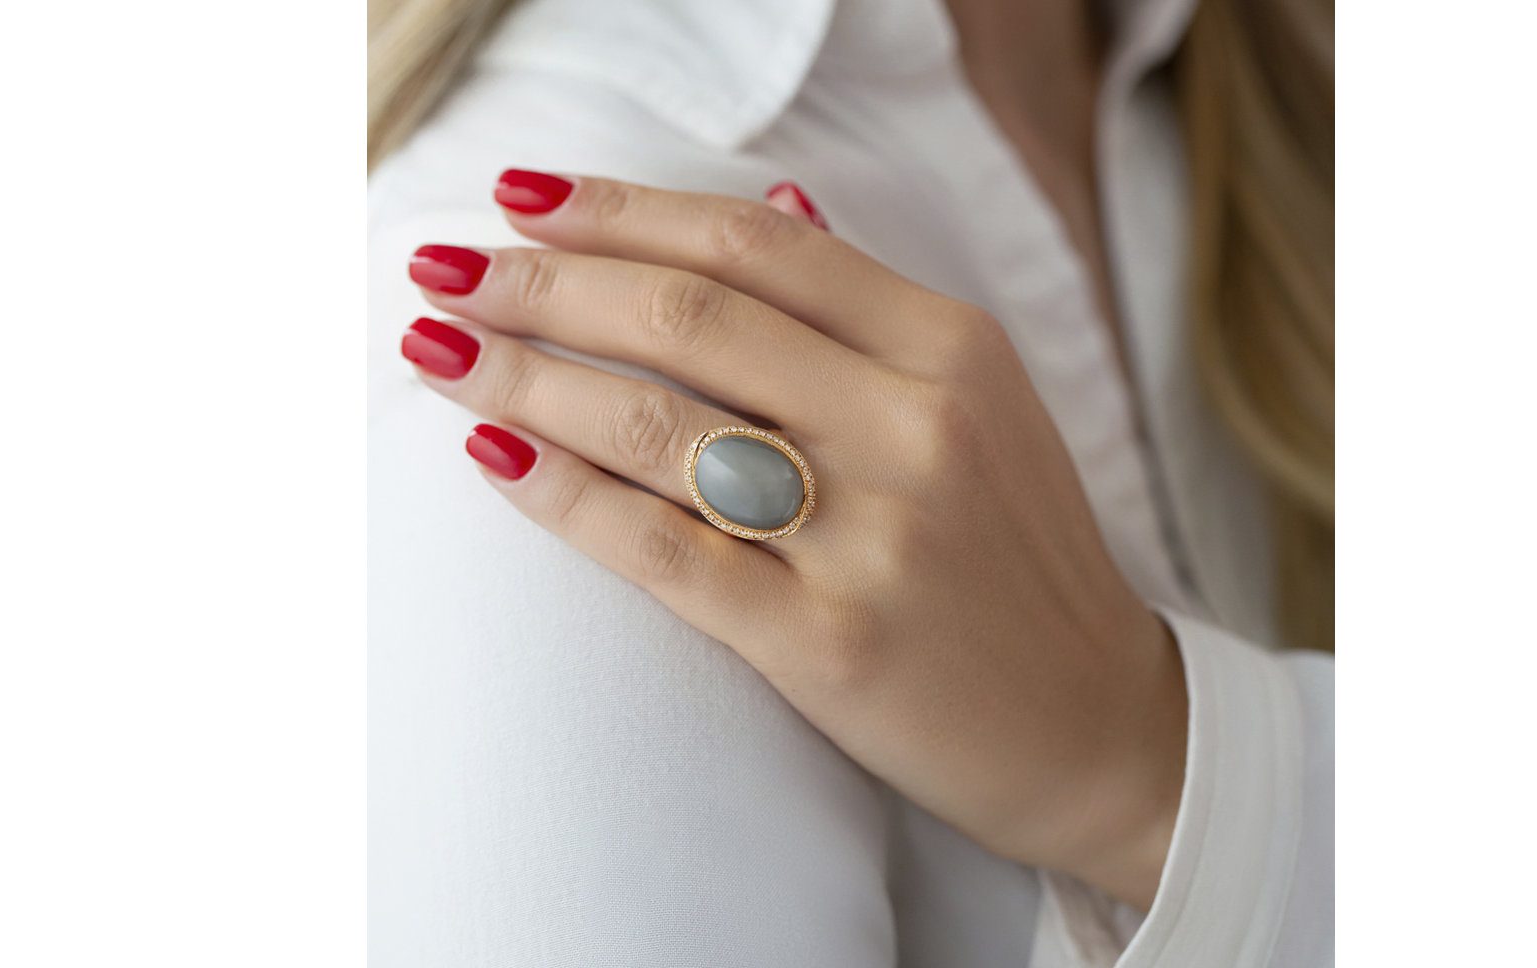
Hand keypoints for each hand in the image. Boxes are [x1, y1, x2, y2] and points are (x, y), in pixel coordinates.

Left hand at [400, 172, 1187, 907]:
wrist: (1099, 725)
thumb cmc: (1020, 557)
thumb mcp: (984, 403)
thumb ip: (872, 306)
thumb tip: (770, 198)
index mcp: (952, 349)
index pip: (758, 243)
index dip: (623, 209)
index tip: (524, 196)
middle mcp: (915, 426)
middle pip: (690, 317)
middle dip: (544, 281)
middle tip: (443, 265)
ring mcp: (874, 537)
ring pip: (659, 425)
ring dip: (525, 377)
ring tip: (437, 349)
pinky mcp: (831, 644)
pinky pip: (666, 552)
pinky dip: (565, 497)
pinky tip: (493, 457)